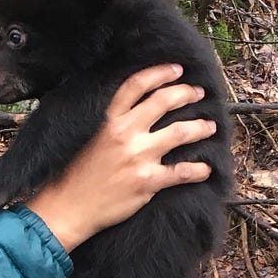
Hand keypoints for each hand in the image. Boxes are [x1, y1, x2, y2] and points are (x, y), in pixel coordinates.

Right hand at [27, 64, 215, 251]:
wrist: (69, 208)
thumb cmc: (77, 176)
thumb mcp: (91, 139)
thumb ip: (113, 125)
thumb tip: (137, 114)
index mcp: (110, 121)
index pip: (137, 85)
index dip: (160, 72)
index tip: (177, 69)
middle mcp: (126, 134)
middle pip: (165, 101)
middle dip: (187, 93)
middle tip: (198, 93)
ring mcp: (139, 157)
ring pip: (181, 132)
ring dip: (201, 127)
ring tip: (209, 126)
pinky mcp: (148, 182)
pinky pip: (182, 172)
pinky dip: (199, 170)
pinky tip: (206, 169)